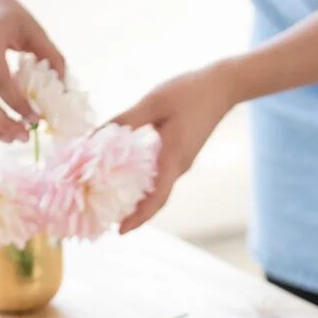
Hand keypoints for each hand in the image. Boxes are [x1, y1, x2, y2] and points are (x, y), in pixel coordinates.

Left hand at [111, 63, 238, 233]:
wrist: (223, 85)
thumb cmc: (189, 91)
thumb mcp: (153, 102)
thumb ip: (125, 119)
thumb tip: (94, 136)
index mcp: (174, 158)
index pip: (158, 198)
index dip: (140, 218)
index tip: (121, 231)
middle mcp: (180, 167)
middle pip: (156, 199)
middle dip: (134, 213)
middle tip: (106, 219)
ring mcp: (182, 162)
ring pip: (159, 189)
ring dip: (138, 200)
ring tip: (112, 203)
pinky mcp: (182, 155)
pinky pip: (161, 177)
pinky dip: (144, 183)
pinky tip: (125, 178)